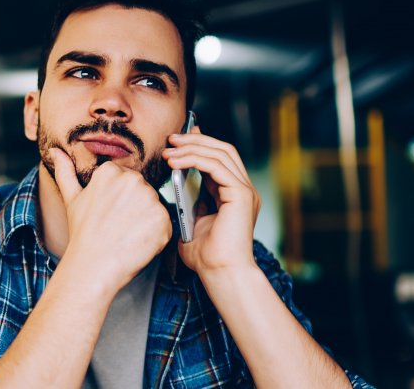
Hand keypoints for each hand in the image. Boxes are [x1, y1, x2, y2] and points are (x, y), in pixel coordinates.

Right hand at [50, 148, 171, 290]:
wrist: (93, 265)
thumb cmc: (82, 233)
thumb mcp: (71, 198)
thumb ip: (65, 171)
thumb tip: (55, 151)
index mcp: (111, 171)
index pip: (125, 179)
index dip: (119, 199)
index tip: (110, 213)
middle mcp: (133, 180)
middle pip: (143, 190)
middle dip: (135, 207)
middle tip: (118, 225)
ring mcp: (150, 199)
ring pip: (154, 207)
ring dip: (146, 220)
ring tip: (127, 234)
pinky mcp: (163, 219)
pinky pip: (165, 224)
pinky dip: (156, 235)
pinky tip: (138, 242)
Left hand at [162, 127, 260, 273]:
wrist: (220, 274)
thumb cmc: (206, 257)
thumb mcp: (191, 222)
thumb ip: (189, 203)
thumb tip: (174, 186)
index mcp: (233, 195)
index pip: (219, 159)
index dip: (199, 145)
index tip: (177, 139)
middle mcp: (242, 189)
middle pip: (222, 150)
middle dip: (195, 140)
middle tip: (171, 138)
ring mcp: (244, 191)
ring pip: (220, 153)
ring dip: (192, 147)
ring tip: (169, 150)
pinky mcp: (240, 194)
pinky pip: (216, 166)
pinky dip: (194, 159)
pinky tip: (176, 162)